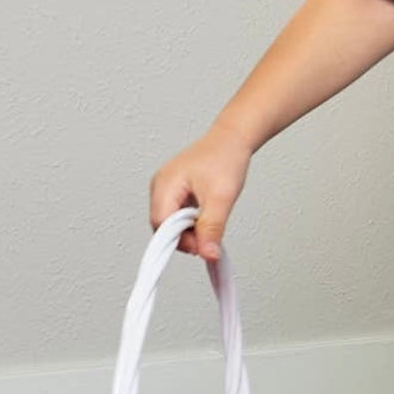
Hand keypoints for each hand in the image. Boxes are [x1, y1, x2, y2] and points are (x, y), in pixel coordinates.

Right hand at [148, 124, 252, 260]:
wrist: (233, 139)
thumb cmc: (226, 159)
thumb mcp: (222, 197)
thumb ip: (212, 228)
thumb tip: (208, 254)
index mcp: (165, 184)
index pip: (161, 224)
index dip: (179, 240)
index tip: (200, 247)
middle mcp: (160, 185)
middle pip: (162, 225)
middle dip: (184, 236)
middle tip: (208, 238)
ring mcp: (165, 186)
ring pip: (169, 220)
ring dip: (188, 228)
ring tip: (209, 222)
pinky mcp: (174, 188)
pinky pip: (175, 212)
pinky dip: (189, 220)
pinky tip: (205, 217)